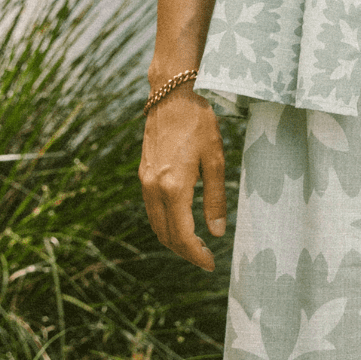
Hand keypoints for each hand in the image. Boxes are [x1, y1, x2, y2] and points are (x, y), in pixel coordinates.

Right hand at [139, 90, 226, 269]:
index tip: (211, 264)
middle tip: (205, 260)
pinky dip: (165, 224)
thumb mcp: (216, 160)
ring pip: (155, 224)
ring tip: (195, 246)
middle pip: (165, 235)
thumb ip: (216, 198)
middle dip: (185, 252)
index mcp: (173, 186)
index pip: (182, 234)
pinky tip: (181, 223)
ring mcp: (145, 181)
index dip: (196, 254)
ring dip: (173, 240)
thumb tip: (217, 232)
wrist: (171, 95)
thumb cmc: (199, 123)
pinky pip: (151, 210)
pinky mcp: (143, 174)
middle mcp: (153, 187)